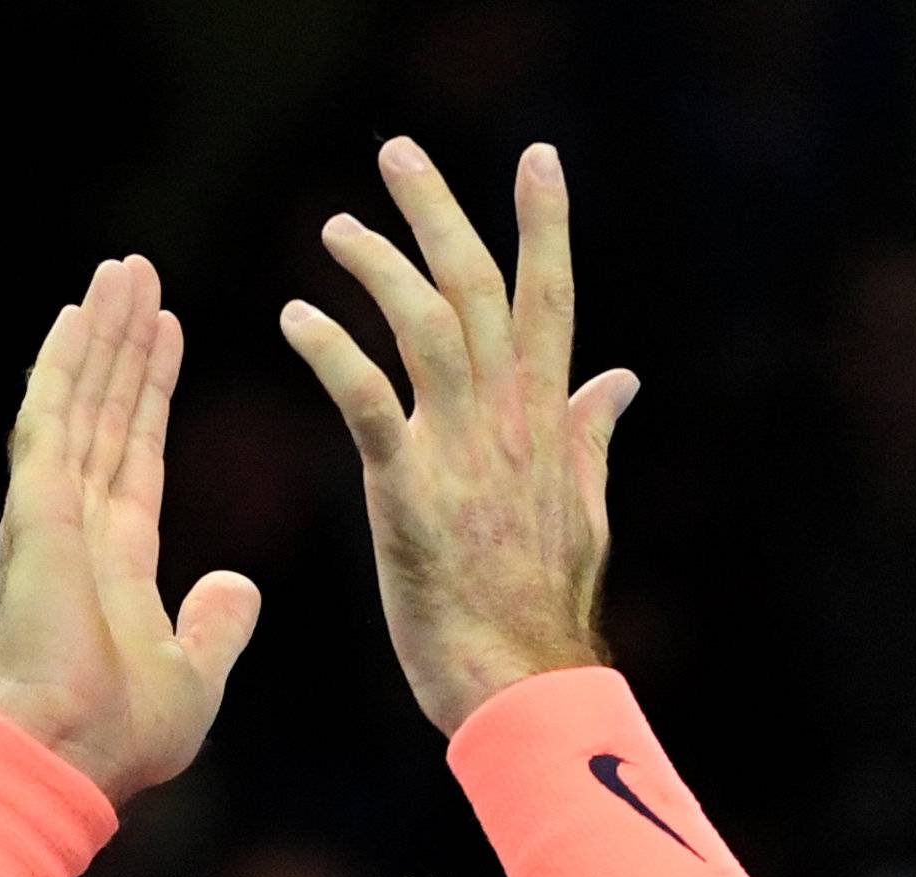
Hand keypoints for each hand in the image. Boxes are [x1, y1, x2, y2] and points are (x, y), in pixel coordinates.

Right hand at [0, 255, 260, 804]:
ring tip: (122, 273)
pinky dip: (63, 364)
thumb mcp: (193, 674)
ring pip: (79, 401)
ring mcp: (51, 515)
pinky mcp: (37, 510)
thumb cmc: (122, 736)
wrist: (71, 756)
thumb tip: (241, 585)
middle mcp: (77, 528)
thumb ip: (215, 625)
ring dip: (101, 335)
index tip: (168, 336)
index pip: (136, 456)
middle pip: (107, 414)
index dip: (151, 395)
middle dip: (126, 346)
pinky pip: (50, 419)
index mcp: (114, 562)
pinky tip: (78, 313)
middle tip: (141, 277)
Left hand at [280, 138, 638, 737]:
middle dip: (439, 213)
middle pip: (479, 288)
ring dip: (377, 265)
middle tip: (397, 152)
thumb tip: (623, 380)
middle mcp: (510, 422)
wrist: (524, 685)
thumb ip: (592, 436)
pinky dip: (331, 352)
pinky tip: (293, 317)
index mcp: (549, 423)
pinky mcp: (409, 493)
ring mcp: (461, 453)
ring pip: (426, 325)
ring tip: (334, 227)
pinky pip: (367, 401)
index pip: (550, 301)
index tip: (535, 159)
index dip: (544, 225)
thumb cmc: (545, 612)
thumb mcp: (585, 511)